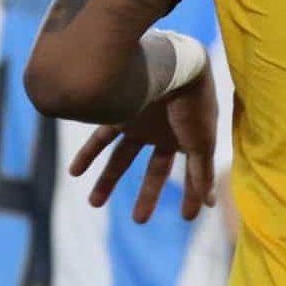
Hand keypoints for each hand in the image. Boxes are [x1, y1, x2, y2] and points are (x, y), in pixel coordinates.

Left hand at [68, 70, 218, 223]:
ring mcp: (141, 124)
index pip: (191, 174)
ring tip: (93, 203)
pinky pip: (100, 138)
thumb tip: (210, 205)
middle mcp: (164, 133)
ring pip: (122, 158)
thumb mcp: (201, 143)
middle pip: (155, 171)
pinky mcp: (119, 114)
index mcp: (188, 140)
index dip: (190, 194)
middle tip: (140, 220)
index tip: (186, 217)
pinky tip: (75, 173)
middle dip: (147, 196)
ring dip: (108, 180)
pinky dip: (87, 155)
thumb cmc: (194, 104)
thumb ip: (203, 173)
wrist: (173, 65)